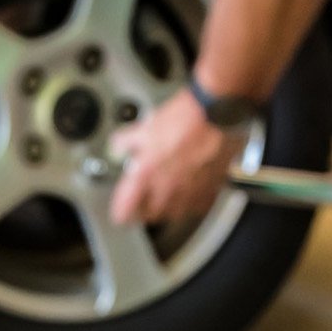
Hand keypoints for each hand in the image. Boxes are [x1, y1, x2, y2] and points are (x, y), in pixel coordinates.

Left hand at [108, 90, 241, 225]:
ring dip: (165, 209)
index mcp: (145, 174)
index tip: (120, 209)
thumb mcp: (145, 126)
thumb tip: (117, 146)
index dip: (120, 211)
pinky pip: (195, 207)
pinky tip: (188, 192)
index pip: (125, 209)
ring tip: (164, 198)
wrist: (214, 114)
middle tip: (141, 202)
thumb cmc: (182, 118)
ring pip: (173, 214)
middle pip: (149, 216)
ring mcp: (189, 192)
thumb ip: (126, 141)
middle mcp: (166, 189)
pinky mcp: (209, 190)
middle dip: (142, 211)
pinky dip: (189, 203)